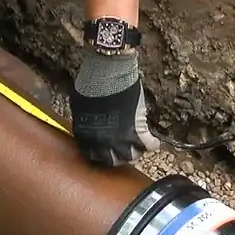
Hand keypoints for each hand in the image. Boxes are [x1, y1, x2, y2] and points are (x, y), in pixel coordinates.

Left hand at [70, 49, 159, 165]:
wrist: (108, 73)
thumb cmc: (92, 83)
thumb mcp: (81, 106)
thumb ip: (86, 121)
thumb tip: (92, 124)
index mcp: (85, 136)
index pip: (93, 156)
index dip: (102, 154)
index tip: (108, 151)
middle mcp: (102, 142)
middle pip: (113, 161)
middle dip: (119, 156)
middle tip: (124, 150)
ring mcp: (120, 138)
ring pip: (131, 156)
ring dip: (136, 151)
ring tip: (139, 145)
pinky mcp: (138, 131)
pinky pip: (148, 146)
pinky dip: (152, 144)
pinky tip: (153, 141)